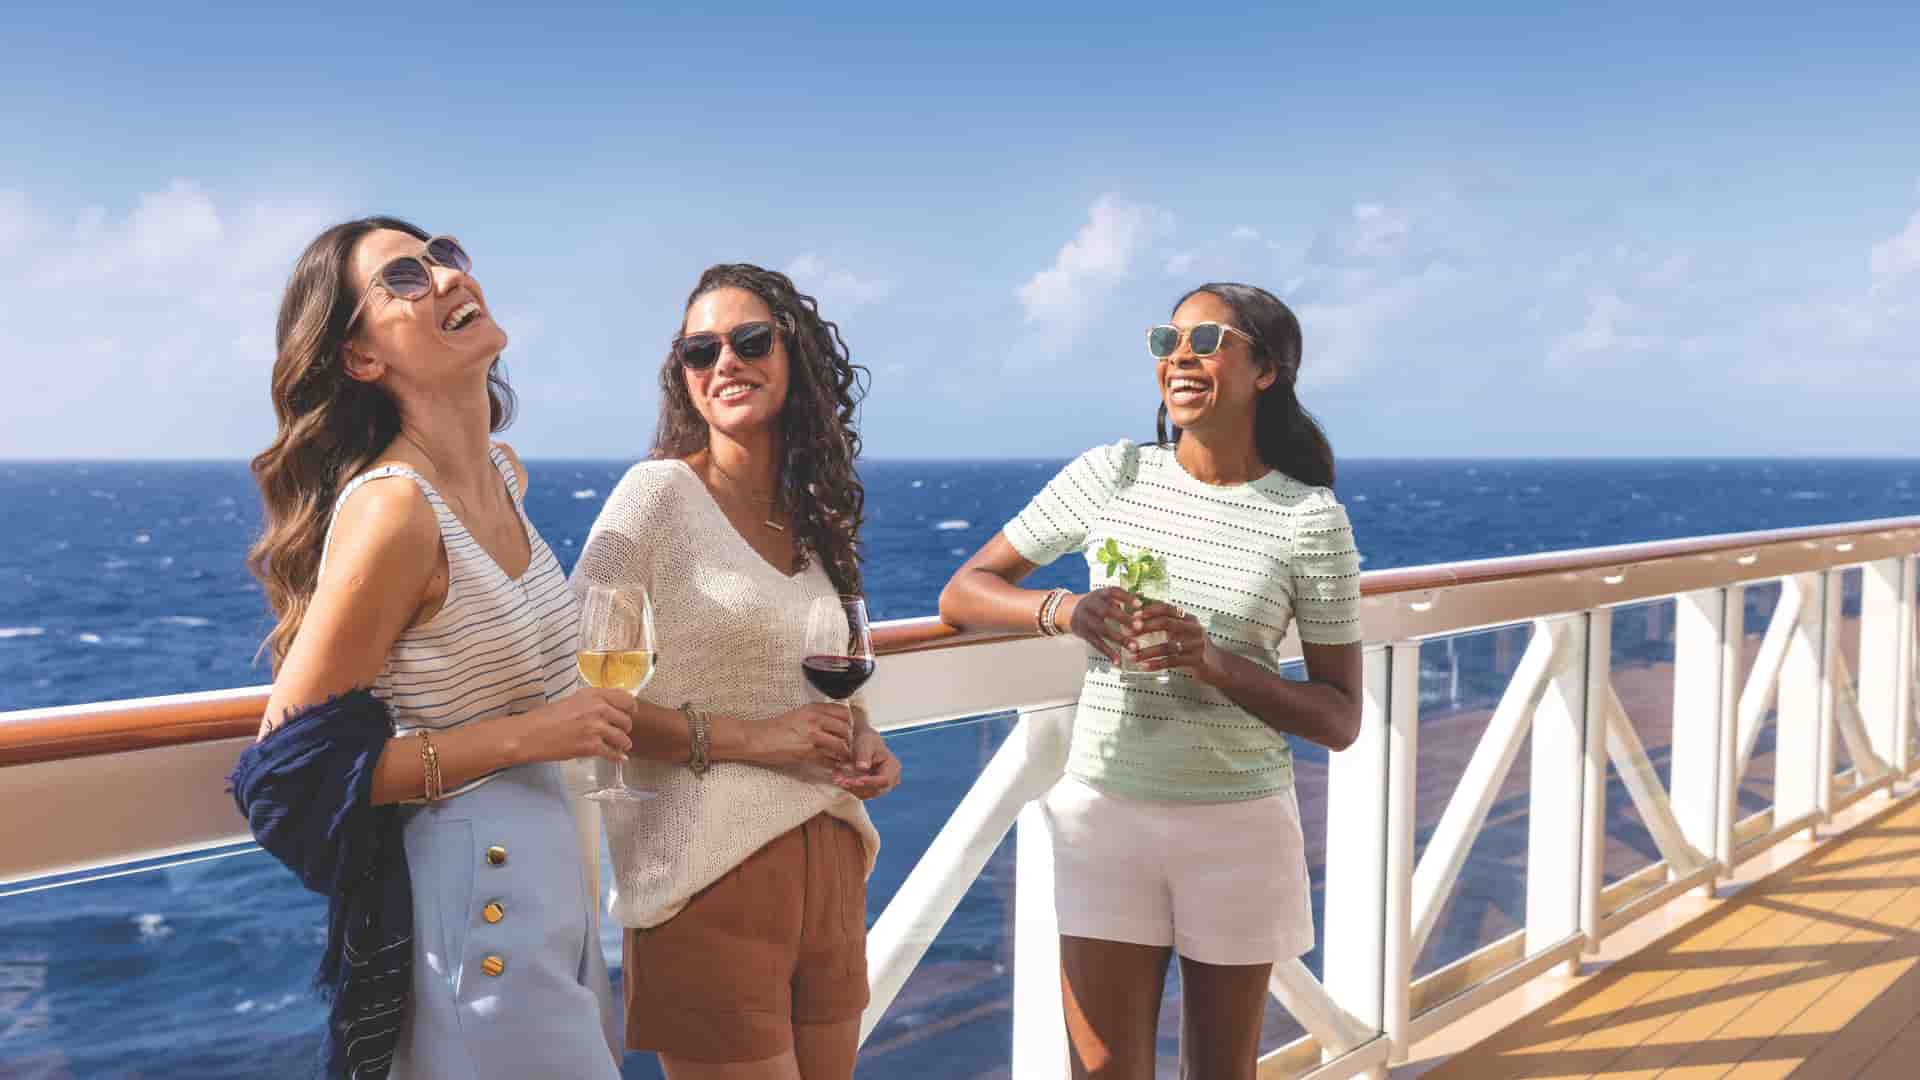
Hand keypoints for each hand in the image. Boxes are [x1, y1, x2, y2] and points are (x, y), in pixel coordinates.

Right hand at [511, 688, 636, 764]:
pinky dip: (616, 757)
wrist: (530, 734)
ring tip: (620, 746)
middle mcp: (597, 709)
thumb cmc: (544, 718)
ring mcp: (596, 728)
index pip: (625, 698)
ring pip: (623, 738)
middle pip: (626, 719)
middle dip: (625, 727)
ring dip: (623, 743)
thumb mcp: (570, 701)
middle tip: (621, 732)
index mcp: (592, 695)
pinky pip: (612, 753)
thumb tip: (607, 708)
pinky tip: (618, 758)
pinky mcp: (591, 746)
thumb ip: (591, 703)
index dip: (630, 707)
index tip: (631, 712)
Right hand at [750, 703, 854, 769]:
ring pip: (841, 745)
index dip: (849, 723)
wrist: (759, 738)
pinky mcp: (807, 752)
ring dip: (843, 754)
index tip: (847, 730)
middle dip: (849, 740)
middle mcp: (815, 720)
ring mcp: (812, 736)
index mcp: (813, 708)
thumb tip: (836, 721)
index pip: (843, 712)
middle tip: (846, 746)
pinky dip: (833, 764)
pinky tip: (831, 765)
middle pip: (845, 729)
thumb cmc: (778, 727)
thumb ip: (818, 715)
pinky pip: (829, 760)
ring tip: (841, 757)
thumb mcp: (799, 713)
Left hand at [834, 726, 901, 799]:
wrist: (862, 742)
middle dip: (857, 786)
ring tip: (837, 779)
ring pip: (866, 794)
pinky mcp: (871, 789)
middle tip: (841, 780)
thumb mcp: (865, 742)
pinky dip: (850, 788)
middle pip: (875, 790)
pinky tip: (840, 780)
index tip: (855, 780)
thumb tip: (863, 768)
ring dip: (851, 789)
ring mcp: (881, 786)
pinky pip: (860, 793)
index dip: (870, 782)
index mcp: (893, 768)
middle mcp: (890, 780)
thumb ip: (864, 754)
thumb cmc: (866, 739)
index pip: (884, 780)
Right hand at [1065, 587, 1134, 662]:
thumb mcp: (1104, 596)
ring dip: (1119, 639)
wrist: (1069, 610)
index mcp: (1099, 594)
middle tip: (1139, 626)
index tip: (1140, 604)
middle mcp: (1090, 605)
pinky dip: (1107, 652)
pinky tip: (1117, 660)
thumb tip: (1142, 596)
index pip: (1113, 592)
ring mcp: (1085, 620)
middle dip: (1123, 619)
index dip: (1126, 597)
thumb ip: (1122, 598)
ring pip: (1102, 630)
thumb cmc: (1094, 603)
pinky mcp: (1083, 633)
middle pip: (1106, 611)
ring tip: (1134, 646)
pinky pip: (1096, 643)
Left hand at [1126, 602, 1229, 684]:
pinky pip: (1173, 662)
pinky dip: (1156, 664)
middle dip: (1146, 627)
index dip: (1150, 610)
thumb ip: (1165, 625)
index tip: (1133, 615)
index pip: (1168, 608)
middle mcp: (1194, 628)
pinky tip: (1144, 667)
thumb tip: (1137, 618)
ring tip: (1131, 655)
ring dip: (1147, 651)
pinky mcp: (1198, 660)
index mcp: (1189, 618)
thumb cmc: (1193, 648)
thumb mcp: (1182, 632)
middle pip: (1167, 623)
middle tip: (1129, 632)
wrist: (1217, 666)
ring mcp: (1197, 644)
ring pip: (1168, 646)